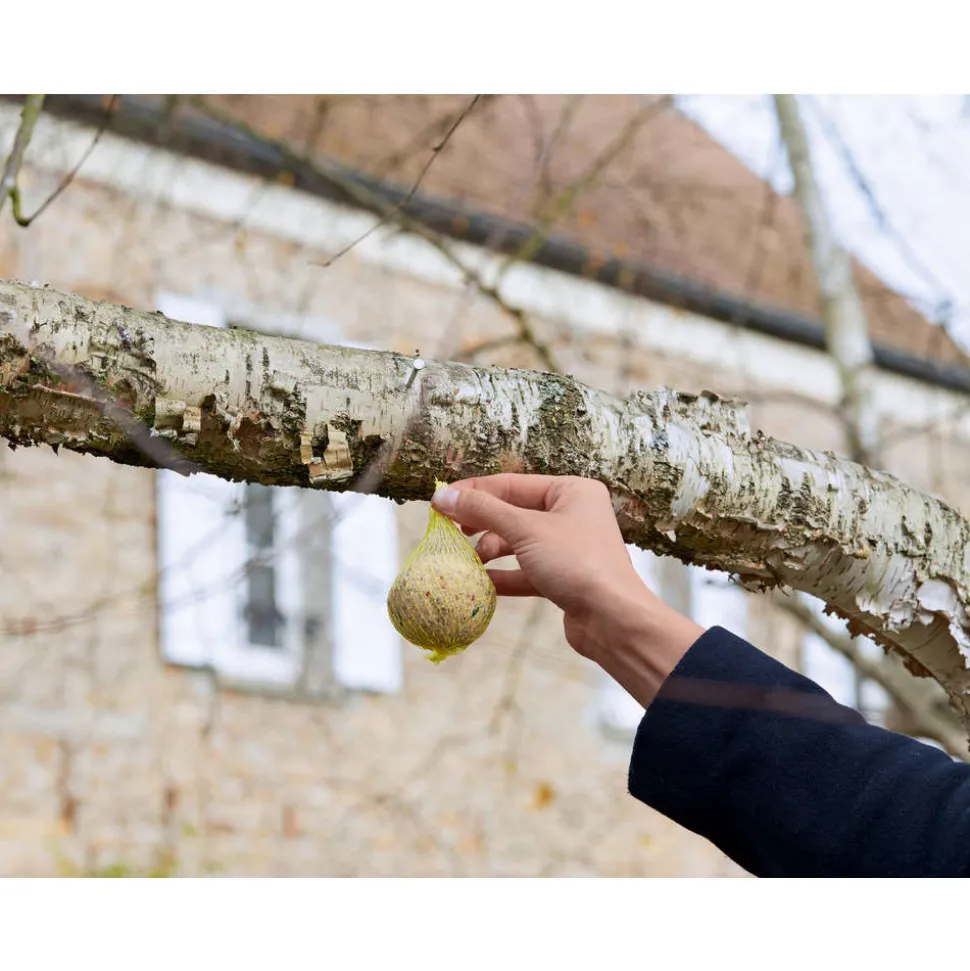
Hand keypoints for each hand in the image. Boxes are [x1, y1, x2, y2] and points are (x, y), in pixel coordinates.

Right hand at [432, 474, 701, 696]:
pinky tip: (479, 583)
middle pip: (514, 512)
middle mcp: (572, 514)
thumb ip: (482, 511)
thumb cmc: (576, 563)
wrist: (613, 620)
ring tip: (467, 560)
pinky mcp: (564, 578)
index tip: (439, 501)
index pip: (512, 484)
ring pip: (518, 543)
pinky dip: (502, 575)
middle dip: (481, 523)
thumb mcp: (525, 530)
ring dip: (490, 551)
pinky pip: (525, 570)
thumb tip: (442, 494)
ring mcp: (568, 548)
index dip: (474, 492)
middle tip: (449, 532)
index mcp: (571, 491)